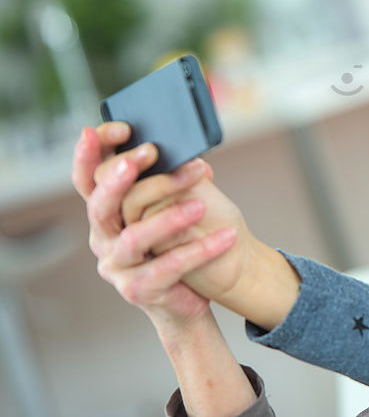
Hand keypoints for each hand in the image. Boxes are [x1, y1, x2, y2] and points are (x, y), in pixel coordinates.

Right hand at [73, 124, 235, 326]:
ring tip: (202, 205)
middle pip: (101, 204)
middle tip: (150, 152)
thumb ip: (167, 180)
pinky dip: (199, 250)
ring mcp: (117, 266)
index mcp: (109, 211)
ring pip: (135, 237)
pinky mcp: (138, 290)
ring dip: (169, 217)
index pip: (89, 178)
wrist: (194, 294)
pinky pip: (168, 267)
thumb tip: (184, 147)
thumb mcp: (173, 205)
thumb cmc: (183, 241)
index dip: (92, 152)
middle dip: (123, 176)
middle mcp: (103, 237)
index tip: (119, 128)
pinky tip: (226, 238)